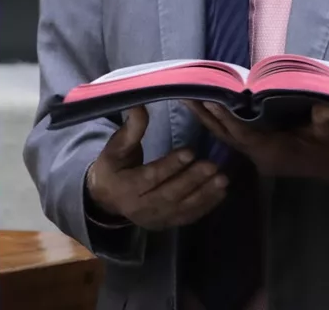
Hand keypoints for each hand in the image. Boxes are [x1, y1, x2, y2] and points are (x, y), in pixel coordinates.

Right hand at [84, 105, 228, 229]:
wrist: (106, 198)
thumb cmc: (113, 166)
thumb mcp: (115, 147)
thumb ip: (131, 129)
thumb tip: (140, 103)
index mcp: (126, 186)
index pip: (150, 176)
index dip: (170, 165)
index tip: (190, 152)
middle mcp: (140, 206)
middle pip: (170, 194)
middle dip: (192, 180)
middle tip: (213, 165)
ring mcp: (155, 218)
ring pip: (182, 207)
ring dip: (204, 194)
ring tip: (222, 179)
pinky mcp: (166, 224)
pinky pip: (188, 216)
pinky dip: (206, 206)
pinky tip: (221, 193)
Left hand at [186, 101, 328, 192]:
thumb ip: (325, 119)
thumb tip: (322, 106)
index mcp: (276, 154)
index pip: (245, 136)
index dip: (226, 118)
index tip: (209, 99)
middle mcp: (262, 157)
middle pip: (227, 136)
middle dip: (207, 116)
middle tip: (184, 94)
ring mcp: (259, 155)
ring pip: (227, 137)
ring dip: (209, 118)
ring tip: (187, 97)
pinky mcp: (260, 150)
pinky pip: (235, 136)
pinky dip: (221, 120)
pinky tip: (207, 106)